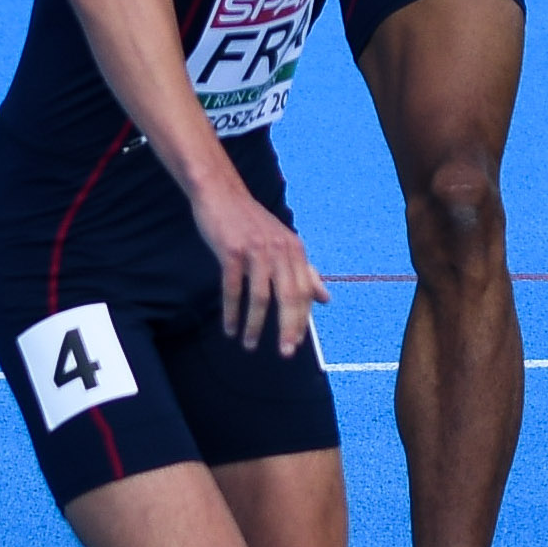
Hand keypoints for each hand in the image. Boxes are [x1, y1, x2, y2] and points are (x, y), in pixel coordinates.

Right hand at [189, 180, 328, 353]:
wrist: (221, 194)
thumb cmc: (252, 223)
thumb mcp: (284, 243)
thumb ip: (306, 272)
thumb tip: (325, 299)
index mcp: (295, 250)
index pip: (304, 292)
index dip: (301, 320)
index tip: (295, 343)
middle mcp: (280, 250)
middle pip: (289, 297)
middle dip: (288, 328)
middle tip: (285, 352)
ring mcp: (256, 250)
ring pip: (261, 297)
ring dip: (255, 325)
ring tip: (249, 344)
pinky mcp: (232, 251)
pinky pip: (234, 289)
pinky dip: (232, 312)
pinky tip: (230, 328)